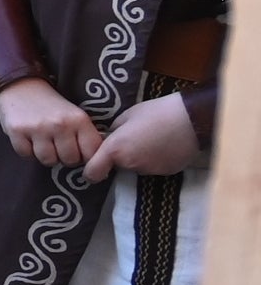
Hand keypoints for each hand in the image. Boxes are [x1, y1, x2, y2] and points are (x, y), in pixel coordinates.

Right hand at [0, 76, 102, 172]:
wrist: (22, 86)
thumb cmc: (53, 107)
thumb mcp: (75, 116)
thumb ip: (86, 136)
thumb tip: (96, 163)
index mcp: (79, 120)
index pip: (91, 154)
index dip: (85, 157)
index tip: (78, 152)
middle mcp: (60, 124)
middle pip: (69, 160)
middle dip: (64, 157)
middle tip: (58, 146)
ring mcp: (38, 128)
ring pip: (48, 160)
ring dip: (45, 155)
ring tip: (44, 143)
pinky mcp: (17, 131)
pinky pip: (26, 155)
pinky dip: (27, 150)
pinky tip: (29, 138)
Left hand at [86, 93, 200, 183]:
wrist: (193, 119)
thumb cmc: (157, 112)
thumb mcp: (127, 116)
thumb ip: (114, 131)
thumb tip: (110, 138)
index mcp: (116, 149)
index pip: (92, 173)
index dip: (91, 170)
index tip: (95, 163)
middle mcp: (130, 164)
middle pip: (117, 166)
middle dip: (120, 156)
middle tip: (133, 138)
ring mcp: (149, 170)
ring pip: (135, 166)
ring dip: (138, 157)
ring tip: (151, 139)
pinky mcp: (166, 172)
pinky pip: (153, 167)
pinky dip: (154, 160)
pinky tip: (164, 145)